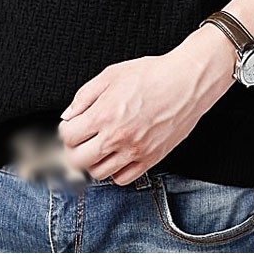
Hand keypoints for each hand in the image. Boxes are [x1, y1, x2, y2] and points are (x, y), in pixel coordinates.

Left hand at [57, 24, 236, 184]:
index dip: (67, 130)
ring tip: (99, 147)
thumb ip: (84, 96)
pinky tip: (117, 156)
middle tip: (80, 140)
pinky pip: (123, 179)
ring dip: (93, 161)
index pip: (68, 137)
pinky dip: (115, 171)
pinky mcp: (150, 159)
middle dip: (74, 150)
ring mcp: (134, 151)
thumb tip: (68, 115)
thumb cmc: (152, 74)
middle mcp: (117, 136)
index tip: (72, 126)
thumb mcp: (111, 74)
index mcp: (104, 114)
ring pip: (99, 173)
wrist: (186, 82)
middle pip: (78, 160)